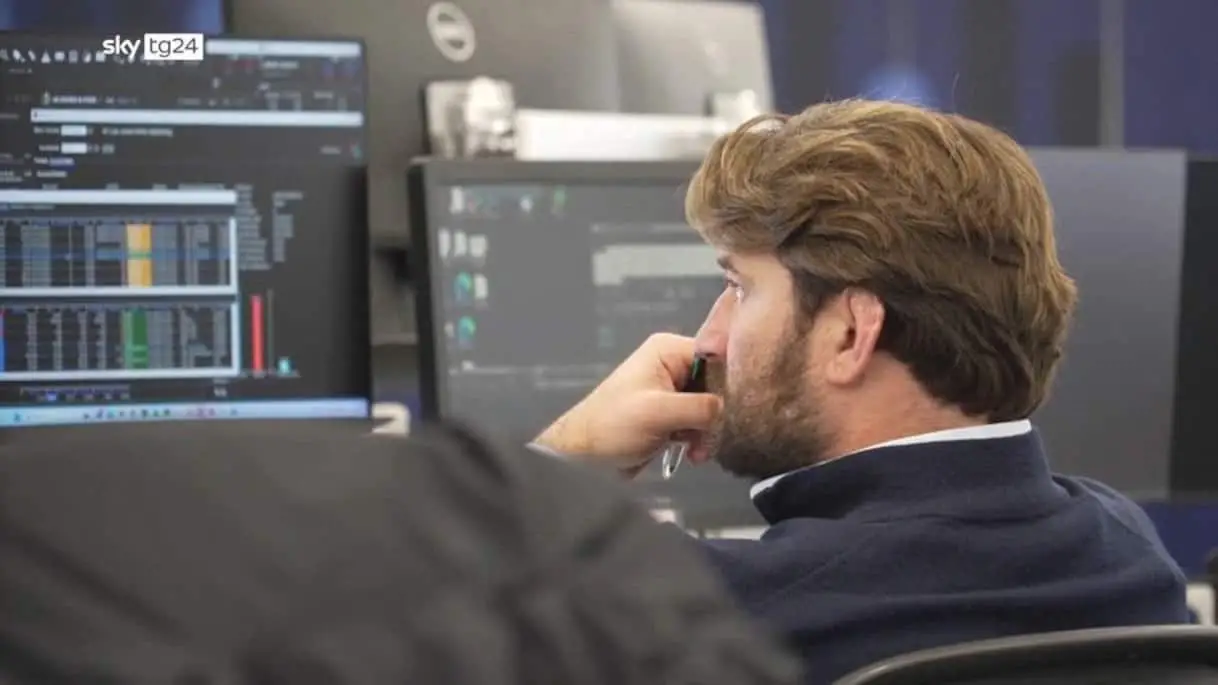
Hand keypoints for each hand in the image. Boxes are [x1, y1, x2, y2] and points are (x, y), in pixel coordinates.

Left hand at [535, 333, 721, 474]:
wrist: (584, 455)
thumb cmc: (613, 425)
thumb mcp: (658, 412)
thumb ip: (699, 407)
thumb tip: (727, 410)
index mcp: (668, 351)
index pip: (716, 355)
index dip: (729, 381)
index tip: (736, 408)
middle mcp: (673, 365)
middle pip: (716, 385)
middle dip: (716, 415)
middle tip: (709, 439)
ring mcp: (673, 390)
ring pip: (710, 408)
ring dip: (708, 432)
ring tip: (697, 453)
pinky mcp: (672, 414)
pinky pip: (699, 422)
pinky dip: (699, 439)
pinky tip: (693, 454)